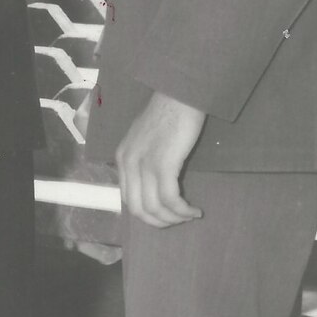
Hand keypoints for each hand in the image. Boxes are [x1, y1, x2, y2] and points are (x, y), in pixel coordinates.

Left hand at [115, 91, 205, 227]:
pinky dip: (182, 210)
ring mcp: (144, 165)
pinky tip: (194, 210)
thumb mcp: (146, 139)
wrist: (179, 95)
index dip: (148, 213)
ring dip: (174, 218)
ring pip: (155, 208)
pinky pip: (170, 199)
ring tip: (190, 215)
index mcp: (123, 158)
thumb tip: (155, 185)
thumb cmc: (168, 114)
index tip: (166, 214)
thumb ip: (144, 160)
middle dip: (160, 222)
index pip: (128, 199)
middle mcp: (128, 164)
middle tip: (179, 220)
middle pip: (138, 210)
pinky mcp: (163, 164)